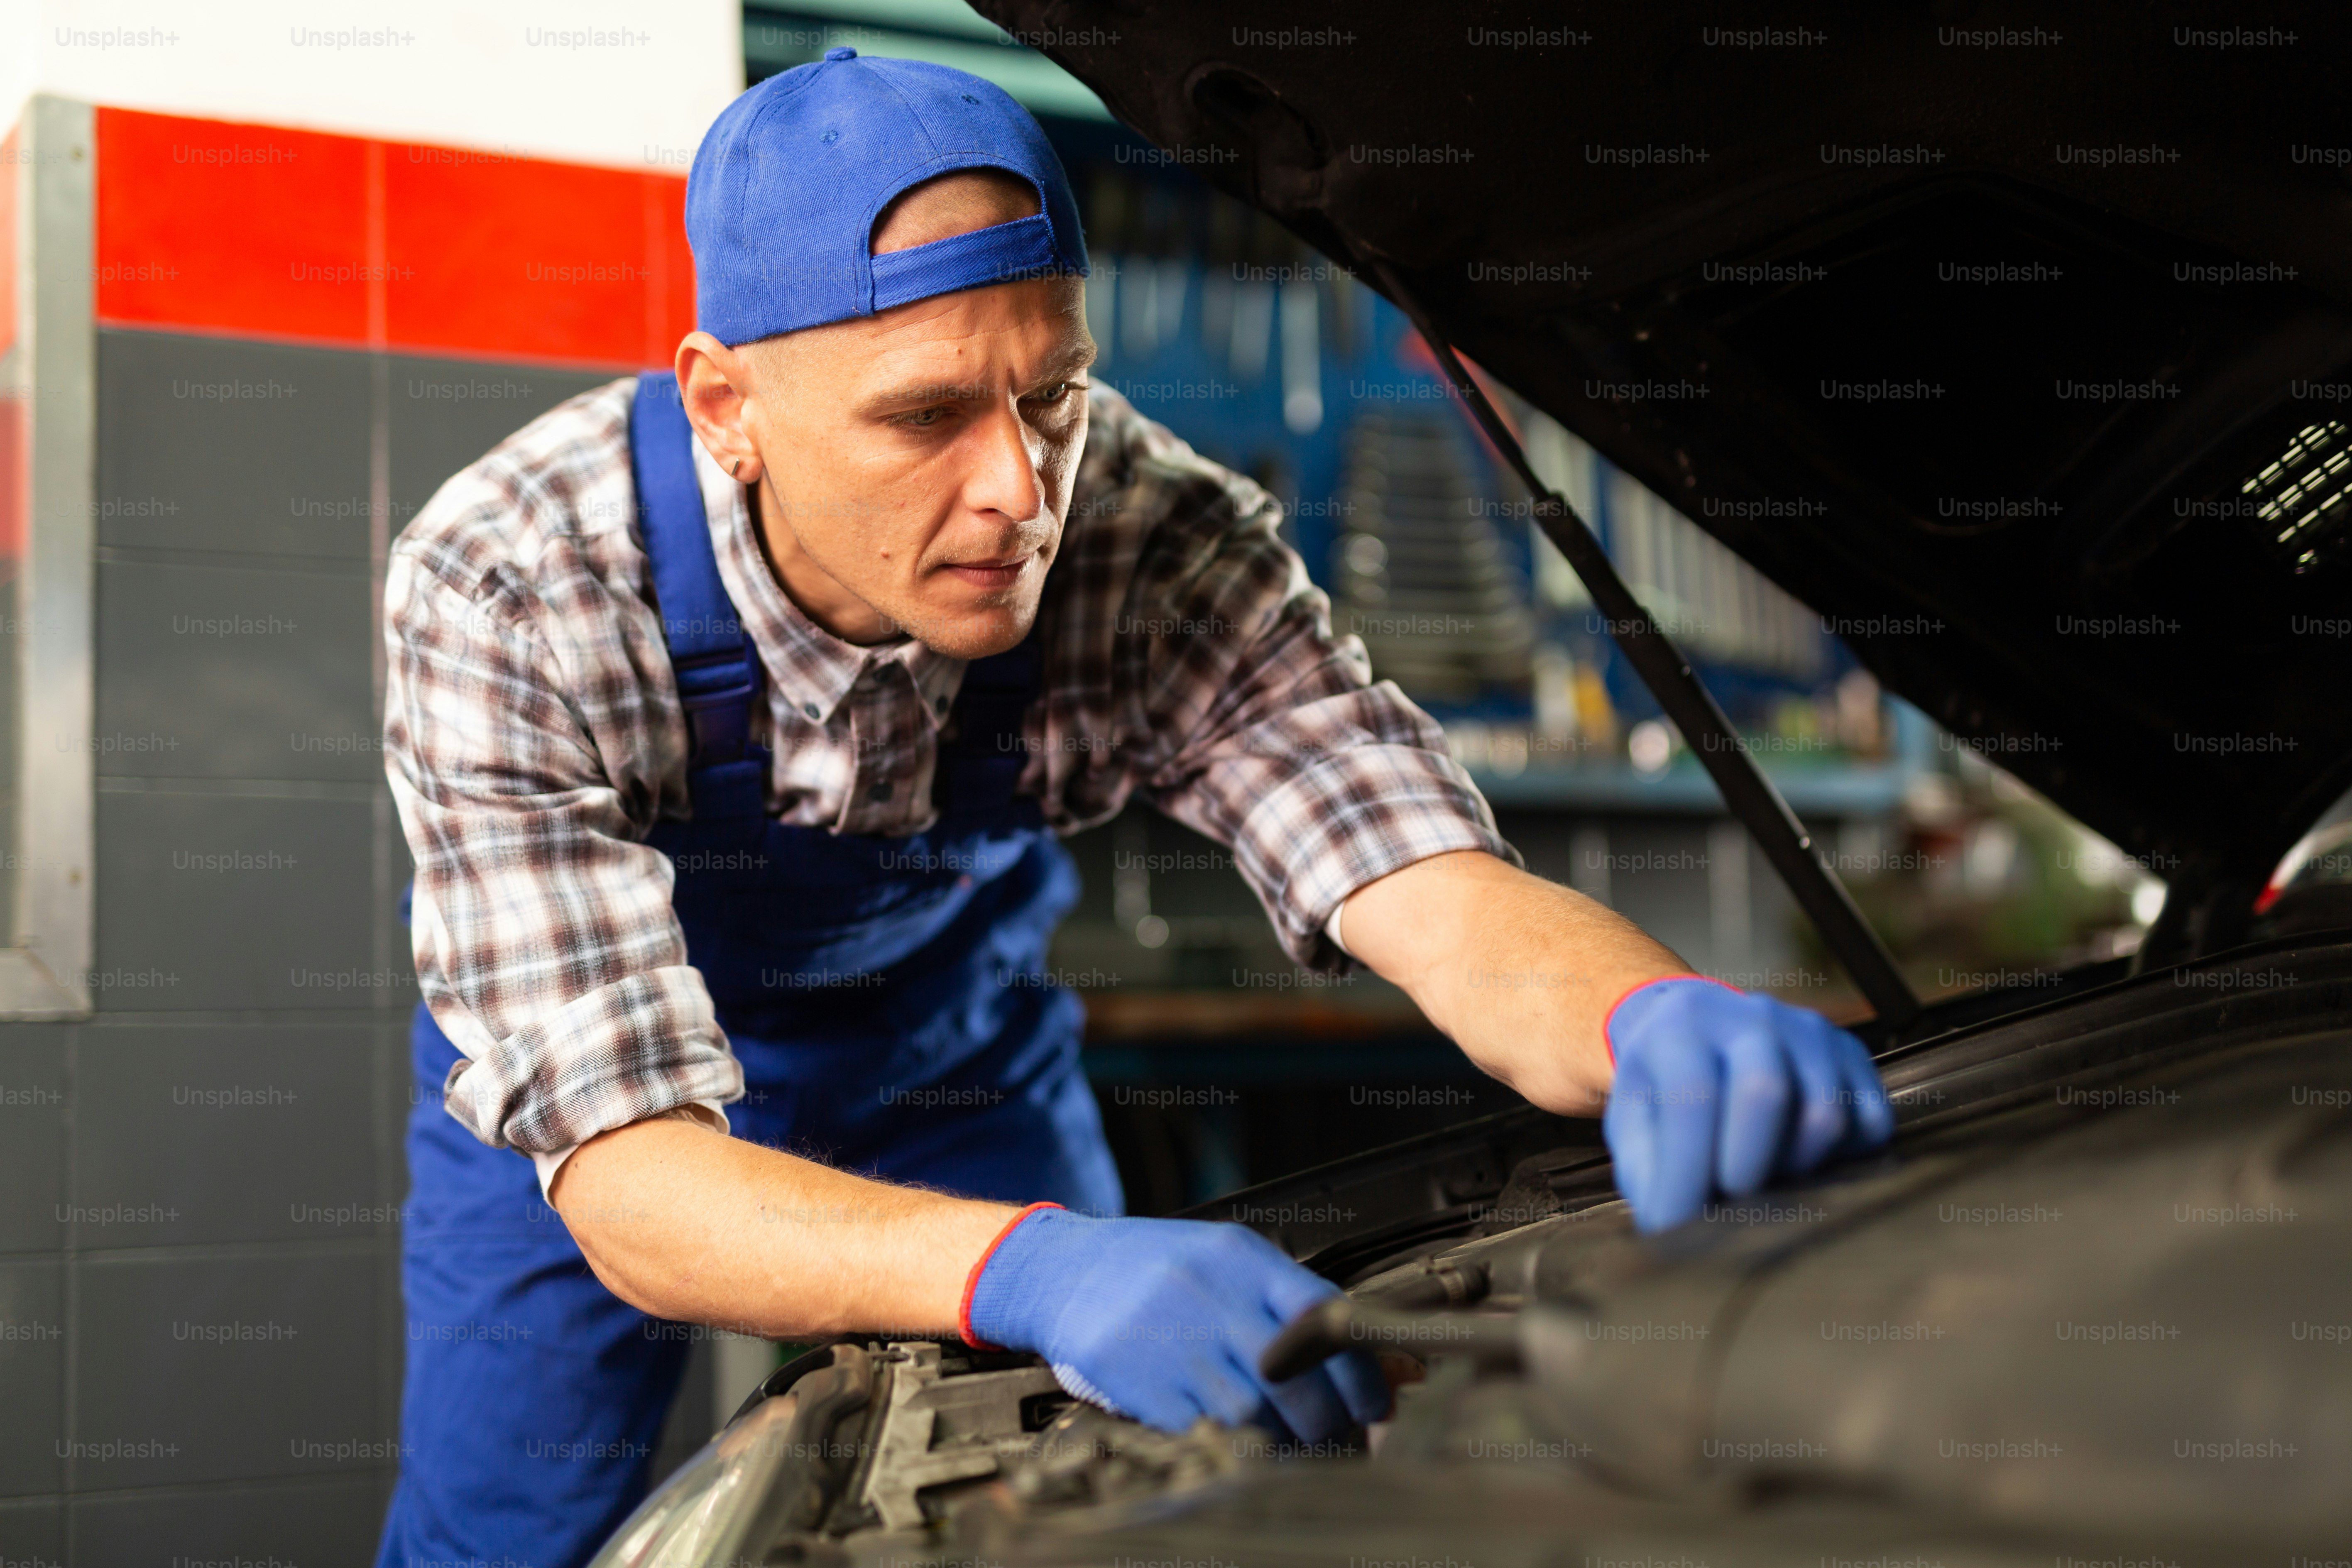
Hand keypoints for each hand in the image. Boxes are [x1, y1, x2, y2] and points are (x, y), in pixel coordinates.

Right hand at [962, 1206, 1390, 1441]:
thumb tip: (1373, 1360)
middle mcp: (1210, 1294)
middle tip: (1338, 1435)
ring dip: (1284, 1440)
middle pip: (1294, 1375)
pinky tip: (1242, 1445)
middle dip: (1327, 1418)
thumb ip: (1289, 1304)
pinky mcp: (1138, 1381)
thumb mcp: (1225, 1261)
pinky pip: (1203, 1430)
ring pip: (1253, 1410)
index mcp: (1241, 1258)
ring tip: (1294, 1446)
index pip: (1322, 1315)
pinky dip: (1233, 1446)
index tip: (1375, 1403)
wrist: (1062, 1270)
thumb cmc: (1158, 1270)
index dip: (1359, 1370)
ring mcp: (1172, 1339)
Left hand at [1603, 976, 1893, 1232]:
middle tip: (1727, 1194)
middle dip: (1745, 1166)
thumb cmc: (1664, 1082)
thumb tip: (1667, 1225)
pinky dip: (1840, 1158)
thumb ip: (1644, 1169)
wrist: (1701, 1026)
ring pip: (1825, 1116)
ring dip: (1792, 1167)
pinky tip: (1800, 1155)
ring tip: (1760, 1172)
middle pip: (1765, 1092)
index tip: (1675, 1223)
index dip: (1686, 1170)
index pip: (1692, 1097)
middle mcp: (1752, 1017)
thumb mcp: (1634, 1117)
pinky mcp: (1852, 1054)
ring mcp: (1809, 1031)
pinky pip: (1869, 1123)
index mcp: (1683, 1026)